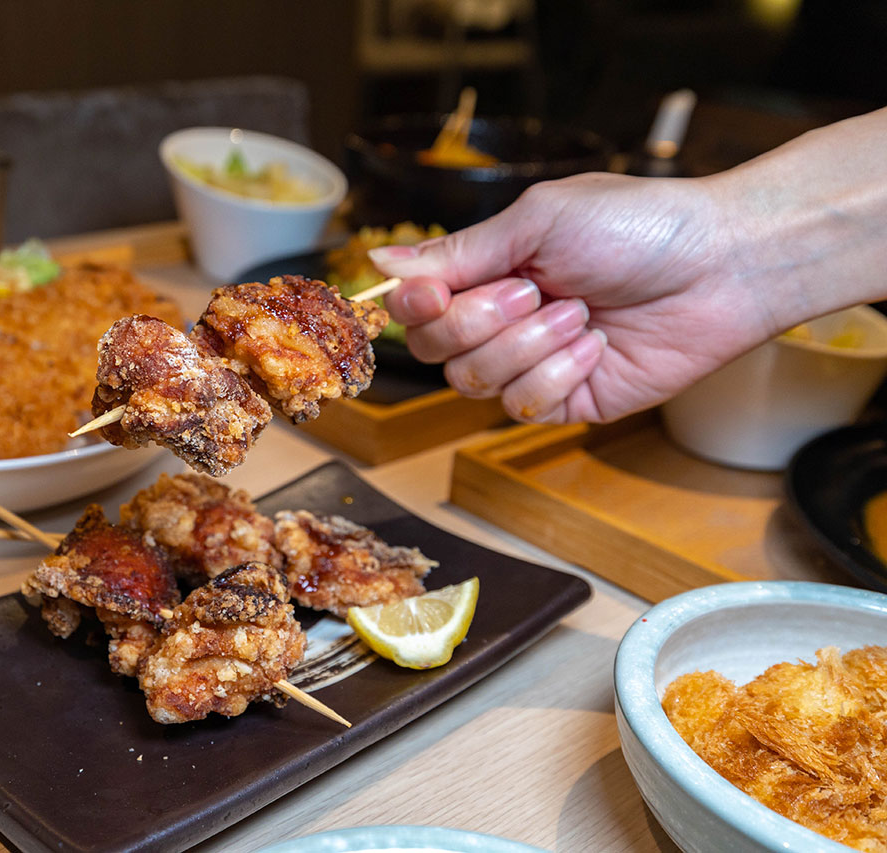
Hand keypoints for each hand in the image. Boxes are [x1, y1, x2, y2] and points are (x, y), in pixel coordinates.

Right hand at [370, 172, 785, 422]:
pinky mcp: (567, 399)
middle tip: (533, 289)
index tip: (432, 293)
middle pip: (436, 349)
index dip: (414, 306)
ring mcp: (534, 362)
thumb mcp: (536, 222)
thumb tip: (380, 261)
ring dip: (526, 345)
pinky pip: (523, 406)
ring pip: (475, 381)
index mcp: (492, 269)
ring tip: (578, 312)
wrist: (720, 266)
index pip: (419, 306)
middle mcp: (504, 319)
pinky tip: (594, 347)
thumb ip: (457, 251)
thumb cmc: (637, 226)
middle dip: (480, 321)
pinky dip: (556, 373)